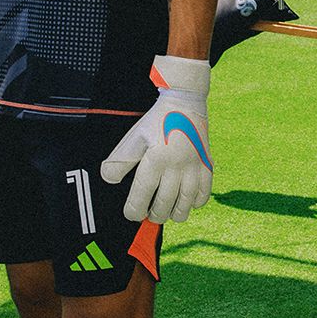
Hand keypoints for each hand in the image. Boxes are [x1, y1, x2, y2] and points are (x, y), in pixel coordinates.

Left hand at [100, 56, 210, 222]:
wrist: (186, 103)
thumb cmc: (157, 121)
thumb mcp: (134, 138)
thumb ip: (120, 161)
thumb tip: (109, 180)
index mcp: (156, 159)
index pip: (142, 196)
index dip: (134, 211)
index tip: (131, 213)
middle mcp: (177, 166)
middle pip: (164, 205)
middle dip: (152, 215)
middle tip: (147, 212)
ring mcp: (195, 167)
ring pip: (185, 205)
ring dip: (173, 213)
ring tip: (165, 209)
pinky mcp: (207, 166)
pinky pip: (203, 195)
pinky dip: (193, 203)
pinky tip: (184, 199)